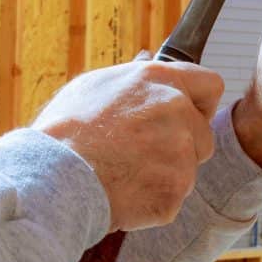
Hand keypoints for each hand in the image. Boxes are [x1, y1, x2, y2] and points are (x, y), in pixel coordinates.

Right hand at [32, 61, 223, 231]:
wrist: (50, 178)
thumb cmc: (65, 131)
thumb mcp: (96, 85)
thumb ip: (135, 77)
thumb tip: (148, 59)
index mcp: (160, 80)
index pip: (211, 85)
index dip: (199, 104)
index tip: (188, 115)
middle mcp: (177, 111)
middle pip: (203, 134)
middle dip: (182, 146)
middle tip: (142, 155)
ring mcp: (180, 152)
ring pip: (188, 169)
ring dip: (166, 174)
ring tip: (123, 173)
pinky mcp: (174, 190)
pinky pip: (172, 198)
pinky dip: (152, 201)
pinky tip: (122, 194)